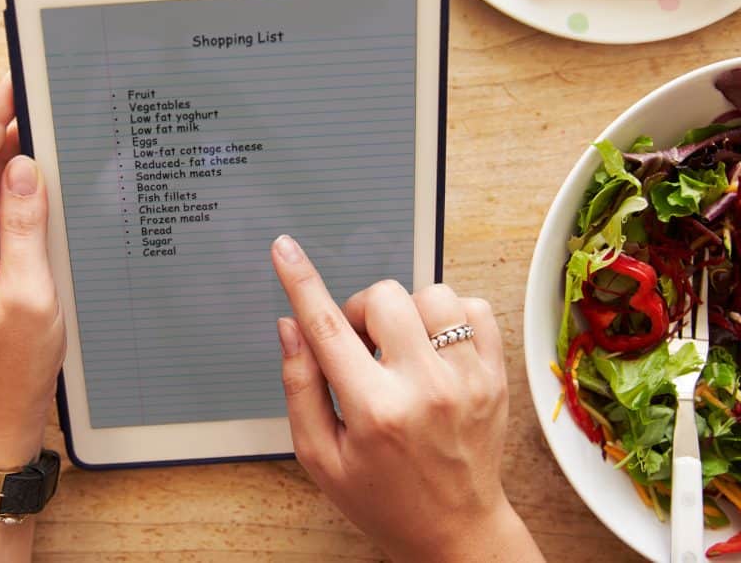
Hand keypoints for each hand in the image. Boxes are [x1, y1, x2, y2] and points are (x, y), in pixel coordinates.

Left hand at [0, 78, 64, 467]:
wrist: (0, 414)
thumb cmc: (13, 365)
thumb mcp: (28, 294)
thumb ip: (24, 227)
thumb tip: (23, 167)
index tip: (13, 82)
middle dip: (8, 133)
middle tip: (47, 97)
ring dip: (18, 164)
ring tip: (56, 130)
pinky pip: (1, 217)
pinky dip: (23, 196)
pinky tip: (51, 182)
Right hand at [270, 235, 540, 561]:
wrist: (456, 531)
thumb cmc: (383, 498)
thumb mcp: (321, 456)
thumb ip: (300, 386)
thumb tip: (291, 326)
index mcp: (375, 411)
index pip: (327, 327)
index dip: (300, 281)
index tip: (286, 250)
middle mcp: (425, 388)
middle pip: (383, 297)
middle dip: (360, 311)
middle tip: (360, 347)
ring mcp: (468, 379)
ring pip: (430, 294)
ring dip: (406, 313)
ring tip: (401, 351)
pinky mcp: (495, 375)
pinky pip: (473, 307)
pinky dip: (448, 316)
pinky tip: (434, 348)